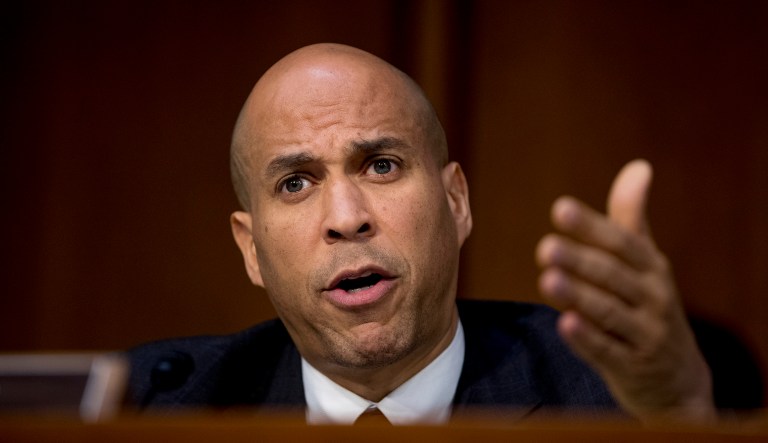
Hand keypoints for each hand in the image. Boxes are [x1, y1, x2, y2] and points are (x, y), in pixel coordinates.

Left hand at [536, 159, 715, 420]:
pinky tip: (564, 324)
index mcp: (652, 268)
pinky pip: (608, 352)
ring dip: (578, 296)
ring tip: (547, 279)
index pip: (621, 242)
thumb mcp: (645, 263)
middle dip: (579, 260)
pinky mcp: (633, 368)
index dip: (591, 226)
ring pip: (609, 313)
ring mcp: (646, 335)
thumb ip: (631, 219)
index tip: (560, 209)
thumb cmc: (648, 306)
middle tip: (545, 247)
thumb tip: (638, 166)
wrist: (677, 379)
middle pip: (613, 276)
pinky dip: (587, 339)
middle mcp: (653, 298)